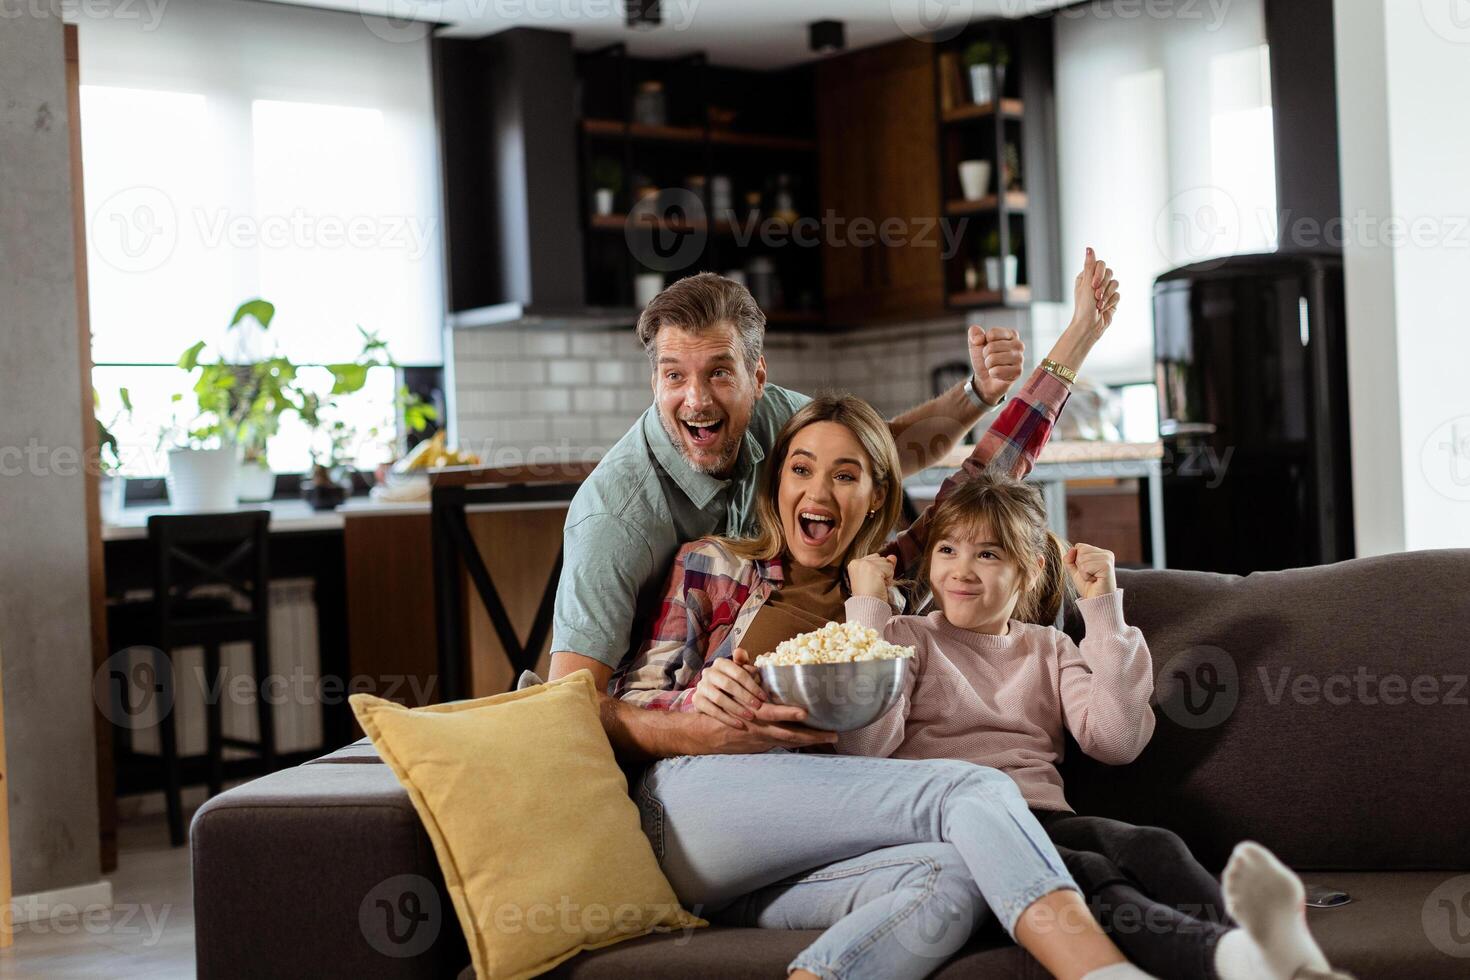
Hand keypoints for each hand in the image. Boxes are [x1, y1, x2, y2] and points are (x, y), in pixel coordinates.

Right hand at [691, 649, 836, 750]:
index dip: (788, 715)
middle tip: (833, 734)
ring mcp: (762, 741)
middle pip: (789, 735)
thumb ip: (739, 670)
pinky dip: (799, 744)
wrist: (705, 735)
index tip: (805, 713)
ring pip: (790, 742)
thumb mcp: (728, 689)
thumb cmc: (719, 706)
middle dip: (811, 735)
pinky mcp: (762, 747)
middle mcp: (759, 730)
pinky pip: (784, 746)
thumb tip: (742, 652)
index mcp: (752, 713)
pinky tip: (813, 742)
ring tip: (830, 737)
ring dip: (810, 741)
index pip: (772, 714)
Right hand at [692, 648, 766, 728]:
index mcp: (721, 663)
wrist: (712, 695)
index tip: (763, 697)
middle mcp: (709, 672)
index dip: (752, 685)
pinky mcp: (696, 700)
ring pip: (719, 698)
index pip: (738, 672)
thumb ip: (744, 663)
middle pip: (728, 684)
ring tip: (750, 717)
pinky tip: (739, 724)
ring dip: (736, 708)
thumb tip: (740, 652)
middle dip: (745, 697)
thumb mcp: (741, 672)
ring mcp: (701, 686)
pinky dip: (726, 718)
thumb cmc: (734, 682)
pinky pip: (712, 711)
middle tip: (758, 707)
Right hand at [847, 553, 896, 599]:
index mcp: (854, 564)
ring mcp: (865, 564)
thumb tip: (892, 557)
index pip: (875, 558)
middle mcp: (858, 562)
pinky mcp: (873, 569)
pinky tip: (880, 586)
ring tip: (877, 585)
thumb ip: (884, 565)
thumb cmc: (870, 596)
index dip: (879, 570)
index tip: (872, 582)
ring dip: (887, 576)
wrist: (867, 607)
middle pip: (881, 559)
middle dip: (883, 572)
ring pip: (887, 563)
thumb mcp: (876, 577)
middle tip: (875, 584)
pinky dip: (889, 579)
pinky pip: (890, 569)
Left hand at [967, 326, 1024, 405]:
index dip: (983, 342)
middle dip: (985, 355)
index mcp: (1011, 334)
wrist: (985, 379)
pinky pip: (998, 370)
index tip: (987, 347)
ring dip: (988, 364)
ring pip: (993, 359)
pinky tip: (997, 374)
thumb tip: (979, 339)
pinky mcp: (1018, 372)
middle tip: (990, 359)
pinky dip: (992, 373)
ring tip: (993, 366)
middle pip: (992, 346)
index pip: (992, 333)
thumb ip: (974, 332)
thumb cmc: (983, 358)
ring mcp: (1020, 358)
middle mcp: (1018, 344)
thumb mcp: (975, 343)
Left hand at [1063, 543, 1116, 599]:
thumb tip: (1072, 549)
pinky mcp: (1106, 566)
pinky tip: (1095, 580)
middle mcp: (1107, 554)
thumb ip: (1070, 559)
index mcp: (1101, 552)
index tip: (1088, 572)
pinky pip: (1085, 566)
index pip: (1079, 546)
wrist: (1097, 602)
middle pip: (1081, 550)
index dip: (1077, 561)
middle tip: (1090, 576)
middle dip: (1080, 566)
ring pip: (1082, 558)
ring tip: (1093, 578)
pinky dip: (1086, 576)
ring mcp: (1108, 559)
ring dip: (1083, 572)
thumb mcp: (1075, 571)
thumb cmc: (1088, 587)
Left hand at [1069, 247, 1120, 339]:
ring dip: (1107, 296)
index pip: (1100, 264)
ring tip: (1099, 305)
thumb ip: (1090, 266)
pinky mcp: (1112, 300)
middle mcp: (1095, 282)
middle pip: (1109, 273)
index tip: (1094, 285)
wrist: (1089, 327)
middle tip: (1096, 297)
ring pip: (1115, 284)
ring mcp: (1104, 291)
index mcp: (1086, 276)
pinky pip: (1118, 294)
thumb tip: (1089, 248)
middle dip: (1103, 286)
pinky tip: (1103, 309)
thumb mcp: (1086, 284)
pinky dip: (1111, 302)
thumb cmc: (1083, 307)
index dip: (1099, 274)